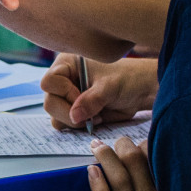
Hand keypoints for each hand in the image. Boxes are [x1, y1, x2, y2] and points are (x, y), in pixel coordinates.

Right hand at [41, 54, 156, 129]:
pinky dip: (78, 126)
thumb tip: (74, 116)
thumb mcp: (110, 87)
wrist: (140, 91)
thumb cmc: (128, 79)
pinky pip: (65, 124)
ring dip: (74, 122)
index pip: (49, 82)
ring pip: (55, 116)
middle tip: (91, 114)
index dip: (64, 93)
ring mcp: (67, 96)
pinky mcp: (74, 111)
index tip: (83, 97)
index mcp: (67, 64)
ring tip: (96, 115)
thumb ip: (91, 100)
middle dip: (69, 112)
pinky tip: (95, 119)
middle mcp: (63, 80)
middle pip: (49, 102)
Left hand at [88, 137, 190, 190]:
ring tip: (98, 146)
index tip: (140, 141)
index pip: (159, 167)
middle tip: (117, 139)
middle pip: (138, 169)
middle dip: (124, 149)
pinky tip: (92, 173)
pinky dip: (99, 188)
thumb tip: (163, 190)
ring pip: (121, 183)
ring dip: (107, 160)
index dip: (148, 150)